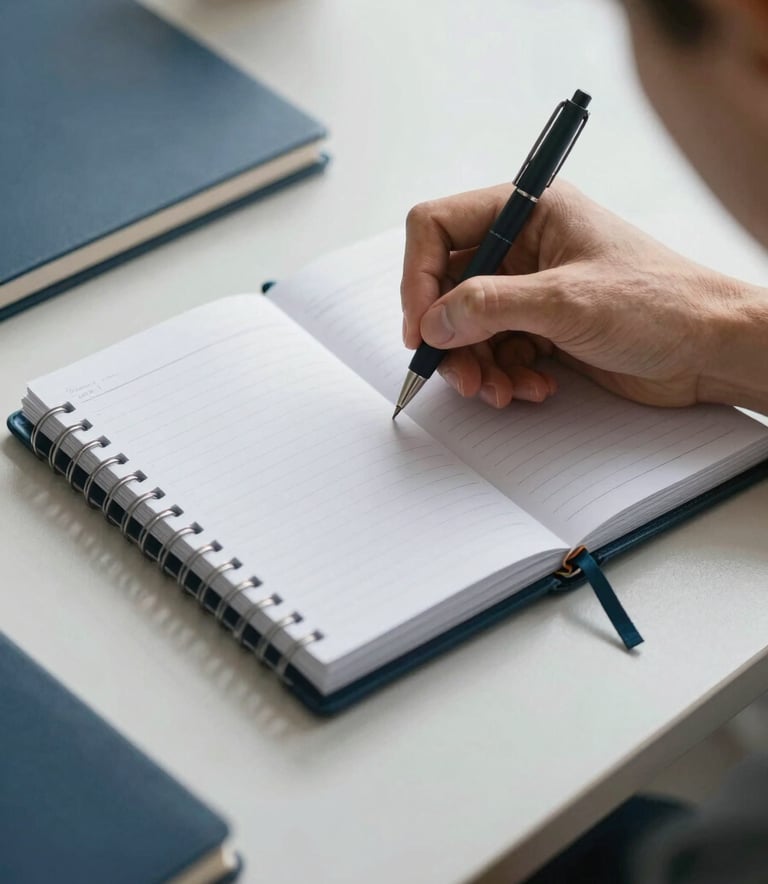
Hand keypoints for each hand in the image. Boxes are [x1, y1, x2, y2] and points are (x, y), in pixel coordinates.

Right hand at [401, 181, 767, 411]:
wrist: (710, 349)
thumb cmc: (659, 303)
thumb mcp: (566, 301)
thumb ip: (489, 307)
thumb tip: (432, 321)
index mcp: (529, 211)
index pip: (439, 227)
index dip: (419, 278)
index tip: (420, 328)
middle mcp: (525, 246)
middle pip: (449, 286)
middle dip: (450, 336)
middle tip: (459, 374)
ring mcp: (532, 289)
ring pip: (469, 327)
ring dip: (477, 365)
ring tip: (500, 390)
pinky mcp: (543, 327)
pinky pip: (497, 351)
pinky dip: (505, 375)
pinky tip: (533, 387)